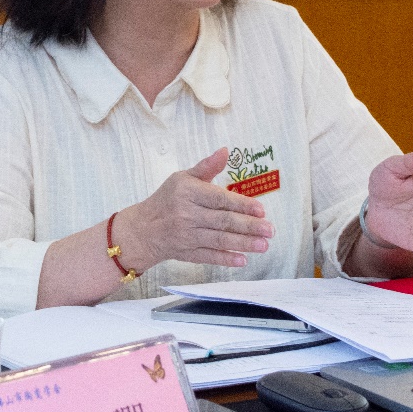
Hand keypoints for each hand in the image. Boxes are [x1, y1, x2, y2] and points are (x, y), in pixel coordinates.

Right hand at [118, 148, 274, 268]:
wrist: (143, 230)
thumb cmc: (167, 199)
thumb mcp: (183, 177)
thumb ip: (207, 166)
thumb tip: (225, 151)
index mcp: (188, 193)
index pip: (218, 199)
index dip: (241, 205)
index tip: (261, 210)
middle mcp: (188, 215)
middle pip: (222, 221)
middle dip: (248, 226)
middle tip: (270, 230)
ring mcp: (188, 236)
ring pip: (219, 240)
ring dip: (243, 243)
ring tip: (264, 245)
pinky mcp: (187, 253)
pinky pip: (209, 256)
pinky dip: (225, 258)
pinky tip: (243, 260)